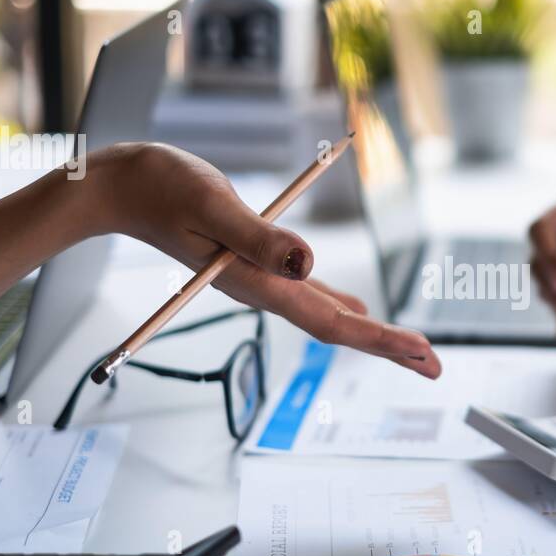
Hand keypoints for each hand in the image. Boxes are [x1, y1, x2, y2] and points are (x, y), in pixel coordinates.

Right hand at [85, 143, 440, 379]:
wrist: (119, 188)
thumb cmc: (161, 187)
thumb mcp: (214, 203)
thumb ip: (259, 238)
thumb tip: (309, 264)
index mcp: (257, 283)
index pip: (330, 322)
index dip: (379, 338)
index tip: (421, 352)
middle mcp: (261, 289)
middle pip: (336, 327)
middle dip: (388, 347)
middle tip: (435, 367)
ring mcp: (257, 280)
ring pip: (325, 314)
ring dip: (370, 332)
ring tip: (409, 349)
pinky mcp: (253, 262)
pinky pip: (308, 293)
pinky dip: (341, 305)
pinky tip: (357, 308)